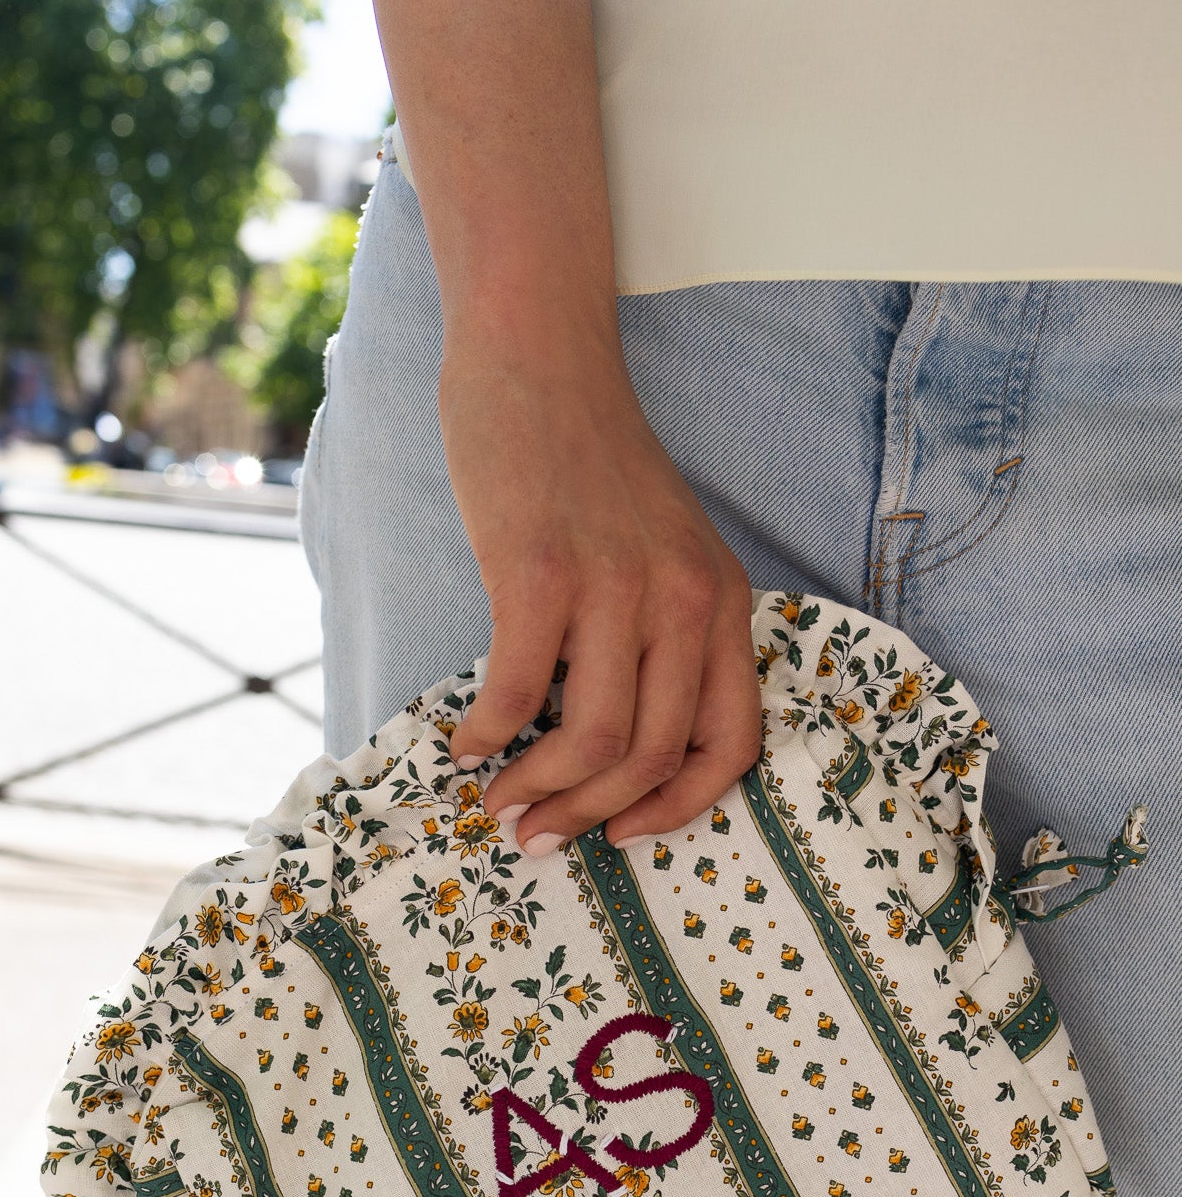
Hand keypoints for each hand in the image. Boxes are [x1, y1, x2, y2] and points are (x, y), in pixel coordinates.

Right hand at [443, 339, 761, 854]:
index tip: (627, 832)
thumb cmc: (587, 464)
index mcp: (721, 601)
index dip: (681, 807)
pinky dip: (487, 734)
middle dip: (590, 816)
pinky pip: (518, 691)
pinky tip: (464, 742)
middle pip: (653, 756)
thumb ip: (659, 634)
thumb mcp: (661, 551)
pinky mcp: (541, 573)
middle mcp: (684, 600)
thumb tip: (610, 747)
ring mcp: (616, 587)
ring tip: (498, 802)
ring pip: (594, 740)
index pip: (733, 742)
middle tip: (538, 834)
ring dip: (538, 790)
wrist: (538, 362)